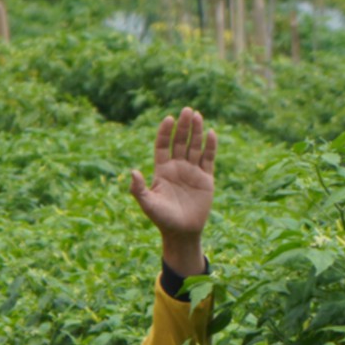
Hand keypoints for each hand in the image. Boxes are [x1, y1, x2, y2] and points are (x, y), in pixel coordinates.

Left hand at [130, 107, 216, 272]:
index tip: (169, 119)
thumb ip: (139, 189)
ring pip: (195, 147)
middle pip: (180, 142)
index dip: (165, 132)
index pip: (163, 146)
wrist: (182, 233)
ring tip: (197, 115)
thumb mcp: (148, 204)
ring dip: (196, 132)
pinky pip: (209, 159)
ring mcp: (192, 172)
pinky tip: (211, 132)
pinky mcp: (206, 179)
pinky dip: (210, 146)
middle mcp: (177, 168)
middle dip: (183, 127)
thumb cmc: (162, 220)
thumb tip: (133, 172)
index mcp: (162, 171)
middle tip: (187, 110)